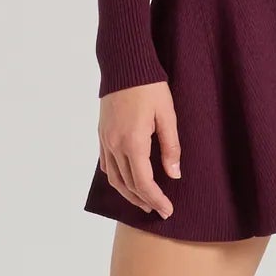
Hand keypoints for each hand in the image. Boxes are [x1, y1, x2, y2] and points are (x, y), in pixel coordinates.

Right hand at [97, 81, 181, 218]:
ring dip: (129, 193)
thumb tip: (174, 174)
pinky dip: (116, 178)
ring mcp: (105, 140)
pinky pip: (106, 164)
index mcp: (133, 143)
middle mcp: (115, 145)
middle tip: (159, 210)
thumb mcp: (167, 116)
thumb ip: (171, 147)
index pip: (144, 182)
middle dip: (144, 201)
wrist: (125, 65)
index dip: (156, 199)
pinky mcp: (102, 133)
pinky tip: (126, 180)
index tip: (167, 210)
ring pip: (114, 178)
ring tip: (143, 202)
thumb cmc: (150, 87)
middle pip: (128, 184)